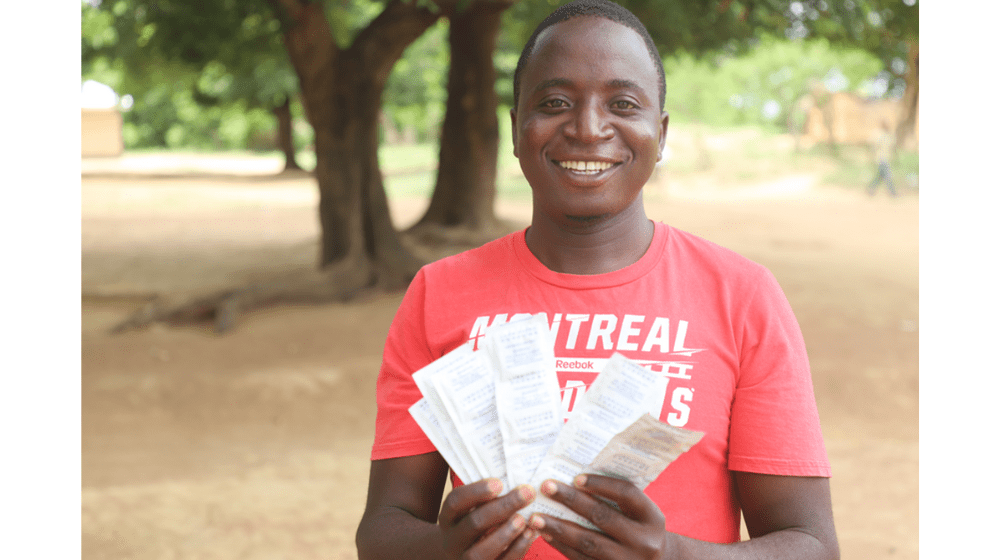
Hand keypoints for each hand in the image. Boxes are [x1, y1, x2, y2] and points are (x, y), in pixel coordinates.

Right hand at [439, 478, 539, 559]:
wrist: (463, 554)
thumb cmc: (474, 523)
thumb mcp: (471, 508)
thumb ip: (487, 497)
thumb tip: (517, 478)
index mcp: (448, 518)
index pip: (455, 502)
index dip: (476, 491)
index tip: (500, 483)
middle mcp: (452, 540)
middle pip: (472, 525)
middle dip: (501, 508)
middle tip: (525, 494)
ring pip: (479, 553)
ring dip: (505, 534)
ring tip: (524, 519)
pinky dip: (516, 550)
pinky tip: (530, 534)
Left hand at [529, 475, 674, 559]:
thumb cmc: (640, 529)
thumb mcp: (640, 513)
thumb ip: (617, 498)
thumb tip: (576, 479)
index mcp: (652, 518)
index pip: (627, 494)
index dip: (601, 484)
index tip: (576, 477)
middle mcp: (644, 541)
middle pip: (603, 516)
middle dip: (571, 500)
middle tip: (546, 487)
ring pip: (589, 542)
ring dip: (559, 528)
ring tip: (536, 517)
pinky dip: (562, 546)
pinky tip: (546, 535)